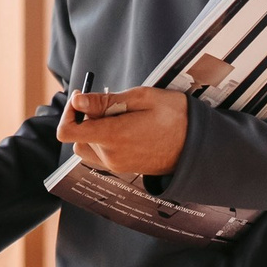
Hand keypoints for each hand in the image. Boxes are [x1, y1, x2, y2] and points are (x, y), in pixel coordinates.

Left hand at [55, 86, 187, 177]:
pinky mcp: (123, 168)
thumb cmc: (174, 116)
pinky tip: (121, 127)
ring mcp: (116, 165)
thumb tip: (77, 101)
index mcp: (113, 136)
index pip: (68, 132)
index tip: (81, 98)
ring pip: (87, 147)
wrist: (198, 144)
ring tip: (116, 115)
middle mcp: (110, 156)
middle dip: (84, 118)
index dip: (68, 113)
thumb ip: (104, 101)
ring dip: (92, 130)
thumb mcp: (141, 98)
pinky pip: (100, 154)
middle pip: (76, 138)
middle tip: (104, 102)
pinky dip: (102, 140)